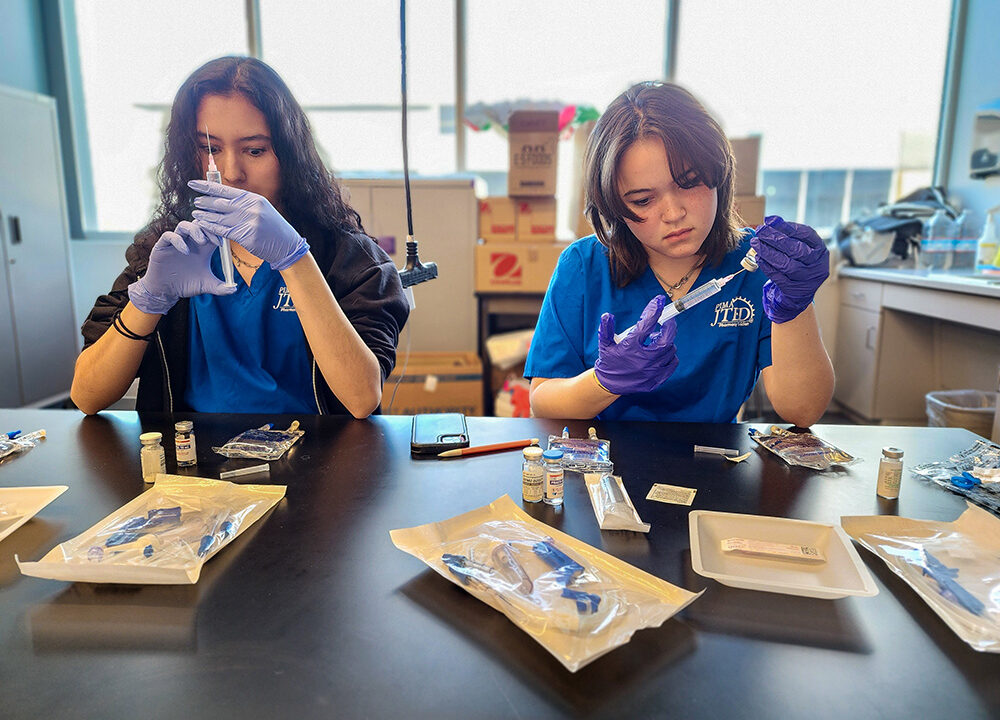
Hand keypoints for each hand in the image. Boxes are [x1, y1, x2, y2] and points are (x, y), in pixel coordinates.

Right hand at [128, 221, 236, 314]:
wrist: (166, 291)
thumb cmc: (187, 285)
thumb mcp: (206, 286)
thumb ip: (221, 287)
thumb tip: (234, 290)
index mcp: (202, 248)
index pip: (211, 232)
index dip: (218, 233)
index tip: (224, 243)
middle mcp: (189, 241)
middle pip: (199, 224)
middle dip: (208, 228)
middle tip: (215, 240)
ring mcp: (176, 242)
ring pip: (184, 225)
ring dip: (194, 230)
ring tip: (202, 242)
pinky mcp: (163, 246)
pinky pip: (169, 235)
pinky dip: (178, 240)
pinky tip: (185, 251)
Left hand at [188, 180, 308, 271]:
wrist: (287, 245)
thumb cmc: (272, 228)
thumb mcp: (260, 209)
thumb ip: (242, 203)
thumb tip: (221, 197)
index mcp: (252, 198)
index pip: (224, 189)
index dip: (206, 186)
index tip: (192, 183)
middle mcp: (250, 208)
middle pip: (220, 203)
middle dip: (205, 202)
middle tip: (196, 202)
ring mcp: (248, 222)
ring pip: (219, 217)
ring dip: (204, 216)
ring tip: (195, 214)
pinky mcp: (246, 236)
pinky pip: (223, 231)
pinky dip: (211, 228)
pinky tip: (203, 225)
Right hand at [594, 295, 678, 394]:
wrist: (609, 385)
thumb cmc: (608, 361)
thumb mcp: (604, 344)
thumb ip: (606, 329)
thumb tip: (607, 315)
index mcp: (630, 348)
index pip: (646, 325)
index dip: (653, 310)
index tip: (658, 300)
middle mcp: (643, 360)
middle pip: (666, 340)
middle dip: (670, 327)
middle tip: (667, 320)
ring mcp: (651, 371)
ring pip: (670, 351)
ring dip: (667, 342)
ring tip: (658, 339)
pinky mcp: (656, 380)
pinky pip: (672, 364)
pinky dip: (670, 356)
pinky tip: (663, 352)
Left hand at [750, 215, 829, 322]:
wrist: (800, 292)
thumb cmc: (798, 262)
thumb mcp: (800, 247)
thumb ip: (788, 234)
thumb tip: (770, 220)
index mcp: (820, 249)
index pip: (805, 234)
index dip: (786, 226)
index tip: (769, 220)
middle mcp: (817, 264)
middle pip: (795, 249)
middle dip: (775, 238)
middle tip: (760, 230)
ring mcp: (807, 279)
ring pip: (786, 264)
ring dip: (768, 252)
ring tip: (755, 243)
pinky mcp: (794, 290)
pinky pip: (778, 277)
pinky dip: (766, 266)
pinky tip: (758, 257)